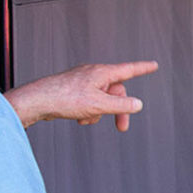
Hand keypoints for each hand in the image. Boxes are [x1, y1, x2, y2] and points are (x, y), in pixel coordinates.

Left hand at [5, 60, 157, 131]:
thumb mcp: (99, 104)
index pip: (129, 70)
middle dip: (118, 110)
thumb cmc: (66, 98)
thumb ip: (121, 105)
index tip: (154, 65)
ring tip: (87, 119)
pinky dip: (89, 111)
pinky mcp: (74, 90)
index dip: (143, 68)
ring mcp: (83, 81)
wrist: (38, 100)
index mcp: (102, 73)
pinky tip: (79, 117)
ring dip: (99, 112)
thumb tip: (137, 103)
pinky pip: (90, 100)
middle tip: (122, 128)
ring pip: (102, 98)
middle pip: (116, 91)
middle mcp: (93, 74)